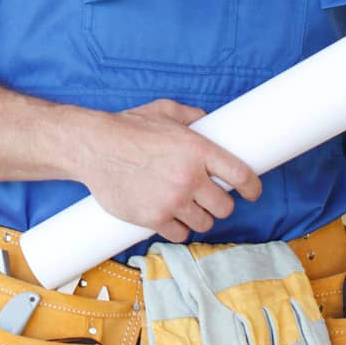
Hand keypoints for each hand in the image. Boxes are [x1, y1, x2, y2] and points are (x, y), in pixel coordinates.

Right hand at [80, 98, 261, 242]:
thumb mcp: (163, 111)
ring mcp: (172, 200)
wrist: (93, 147)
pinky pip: (180, 233)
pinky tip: (171, 216)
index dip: (252, 187)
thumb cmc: (127, 127)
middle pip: (225, 206)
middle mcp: (189, 177)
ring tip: (188, 206)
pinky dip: (178, 227)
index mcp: (197, 149)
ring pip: (204, 222)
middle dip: (220, 203)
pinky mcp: (154, 218)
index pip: (240, 175)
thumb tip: (208, 121)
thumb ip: (191, 116)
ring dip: (200, 217)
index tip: (252, 192)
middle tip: (209, 197)